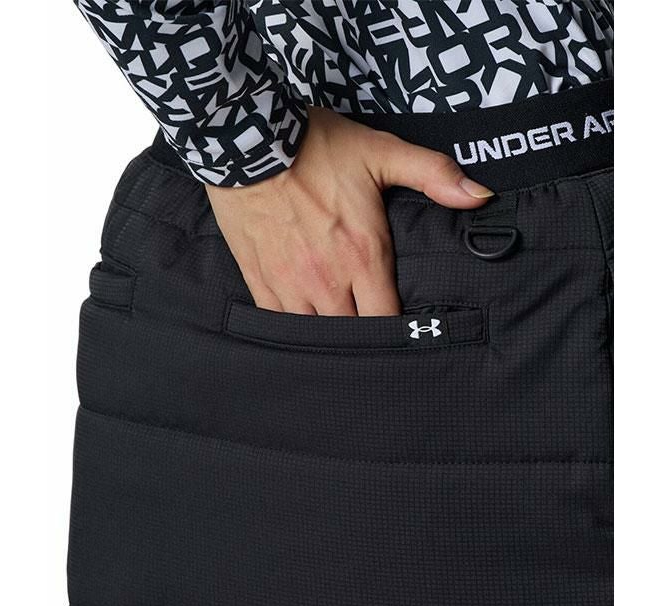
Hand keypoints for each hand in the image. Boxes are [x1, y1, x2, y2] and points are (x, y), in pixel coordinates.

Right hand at [206, 105, 492, 315]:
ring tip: (339, 336)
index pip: (387, 320)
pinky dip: (293, 327)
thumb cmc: (316, 147)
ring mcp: (291, 284)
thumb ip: (433, 174)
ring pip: (315, 335)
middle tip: (372, 339)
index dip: (398, 334)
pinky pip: (278, 321)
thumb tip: (481, 195)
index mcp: (363, 255)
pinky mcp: (260, 279)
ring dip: (329, 336)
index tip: (404, 337)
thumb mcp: (381, 152)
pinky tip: (303, 326)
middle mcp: (328, 279)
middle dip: (364, 338)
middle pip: (353, 334)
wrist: (248, 141)